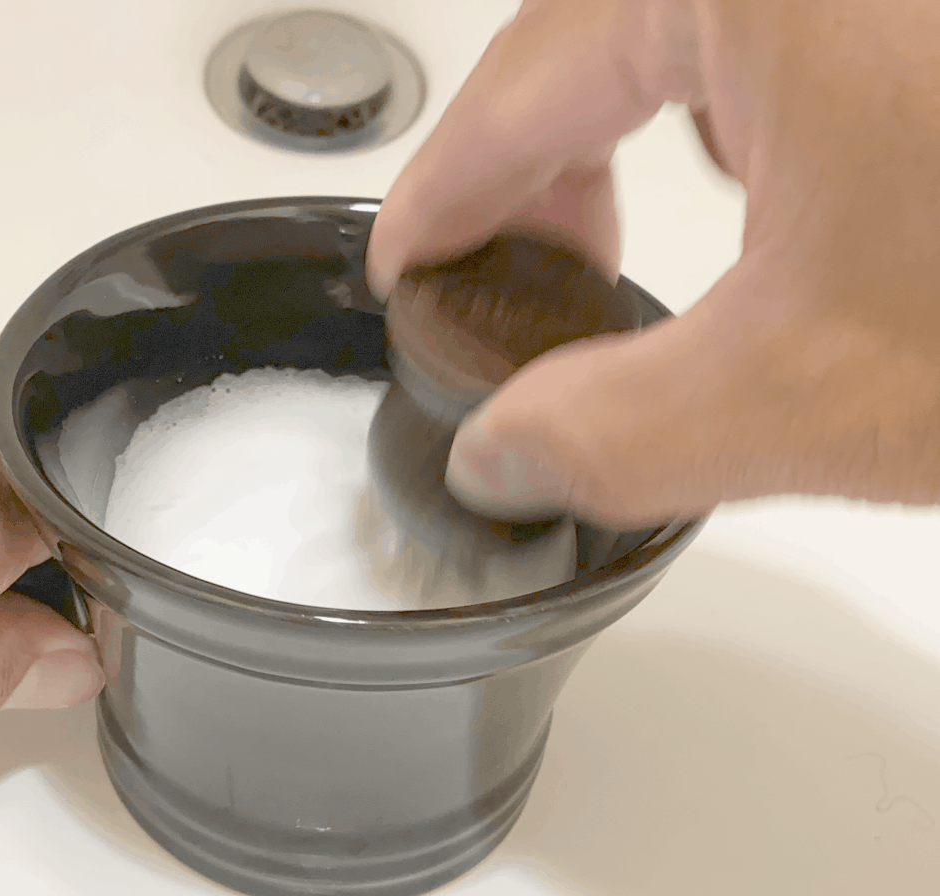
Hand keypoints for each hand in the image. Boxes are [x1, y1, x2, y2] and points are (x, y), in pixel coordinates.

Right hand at [368, 0, 939, 526]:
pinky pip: (771, 24)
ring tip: (596, 247)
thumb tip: (503, 451)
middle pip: (587, 32)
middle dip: (524, 164)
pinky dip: (720, 103)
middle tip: (496, 276)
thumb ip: (614, 432)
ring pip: (676, 22)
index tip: (406, 264)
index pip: (524, 80)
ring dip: (617, 127)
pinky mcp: (910, 15)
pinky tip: (743, 188)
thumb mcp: (813, 393)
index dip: (440, 190)